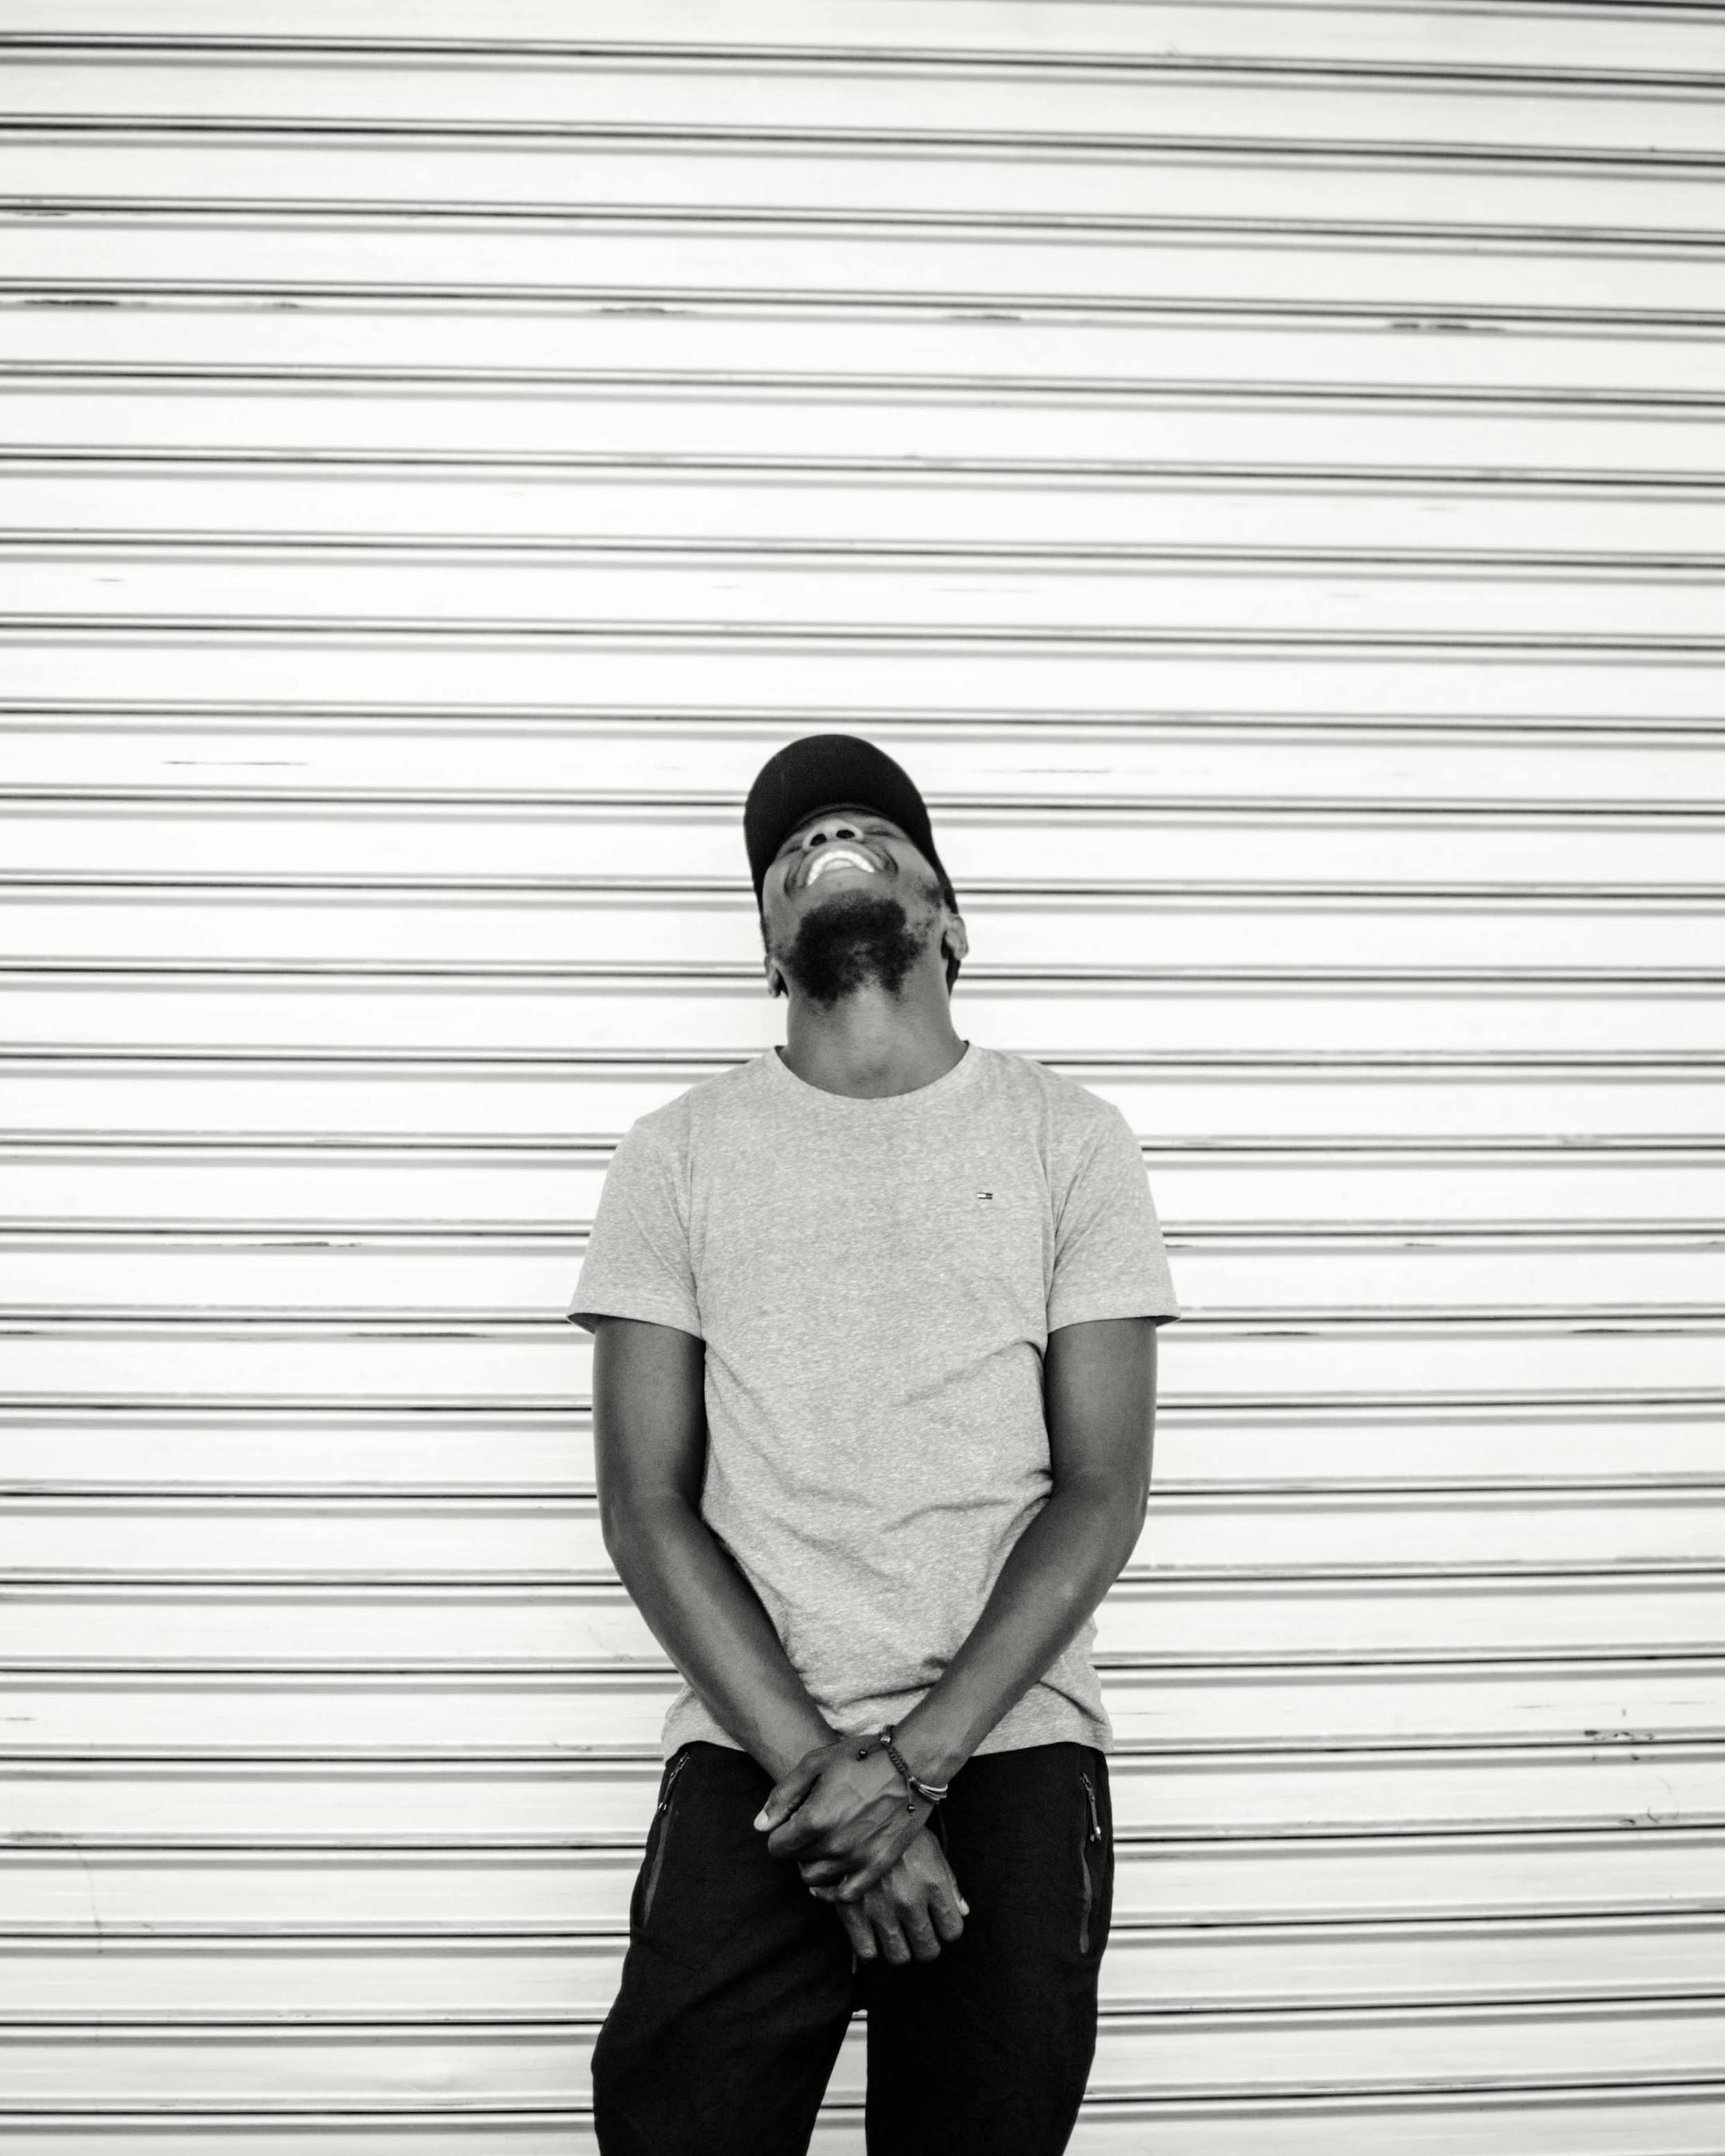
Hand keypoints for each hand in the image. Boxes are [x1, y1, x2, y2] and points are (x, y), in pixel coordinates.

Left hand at [754, 1734, 930, 1900]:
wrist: (912, 1764)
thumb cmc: (862, 1757)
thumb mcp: (815, 1763)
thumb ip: (783, 1795)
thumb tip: (761, 1826)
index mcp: (814, 1819)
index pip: (777, 1846)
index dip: (780, 1832)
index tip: (792, 1820)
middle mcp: (833, 1845)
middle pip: (796, 1861)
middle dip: (797, 1845)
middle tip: (812, 1826)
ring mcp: (856, 1859)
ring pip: (815, 1879)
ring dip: (813, 1863)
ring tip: (824, 1843)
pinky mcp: (877, 1866)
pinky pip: (845, 1894)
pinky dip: (832, 1891)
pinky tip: (831, 1877)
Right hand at [818, 1826, 968, 1964]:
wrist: (857, 1813)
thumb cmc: (899, 1830)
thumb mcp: (931, 1848)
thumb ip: (949, 1883)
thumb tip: (962, 1913)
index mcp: (934, 1883)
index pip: (953, 1931)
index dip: (946, 1929)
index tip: (938, 1923)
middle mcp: (910, 1900)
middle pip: (927, 1950)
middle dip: (924, 1944)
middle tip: (916, 1933)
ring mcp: (881, 1908)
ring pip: (899, 1957)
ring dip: (898, 1948)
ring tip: (894, 1934)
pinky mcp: (853, 1912)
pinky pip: (867, 1952)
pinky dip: (870, 1948)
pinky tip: (871, 1934)